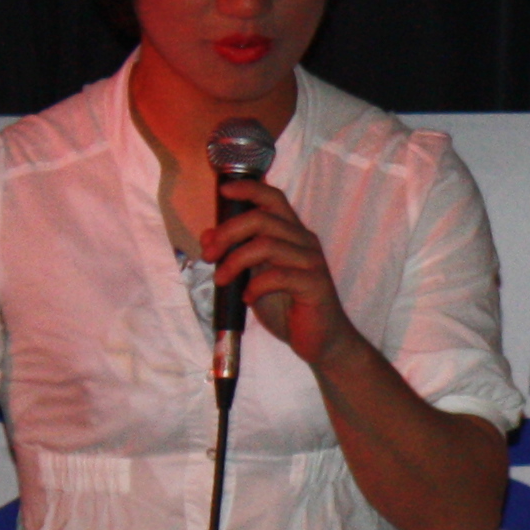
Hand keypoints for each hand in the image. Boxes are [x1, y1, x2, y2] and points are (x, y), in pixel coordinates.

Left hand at [205, 174, 362, 366]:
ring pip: (267, 245)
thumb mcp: (253, 276)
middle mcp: (304, 241)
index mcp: (291, 233)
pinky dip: (256, 286)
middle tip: (208, 255)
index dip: (248, 188)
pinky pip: (279, 275)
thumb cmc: (288, 306)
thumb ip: (235, 254)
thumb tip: (208, 236)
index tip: (223, 190)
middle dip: (228, 232)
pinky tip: (248, 298)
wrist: (321, 340)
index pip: (273, 198)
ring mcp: (312, 262)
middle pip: (263, 218)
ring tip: (221, 280)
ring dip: (235, 261)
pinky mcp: (315, 285)